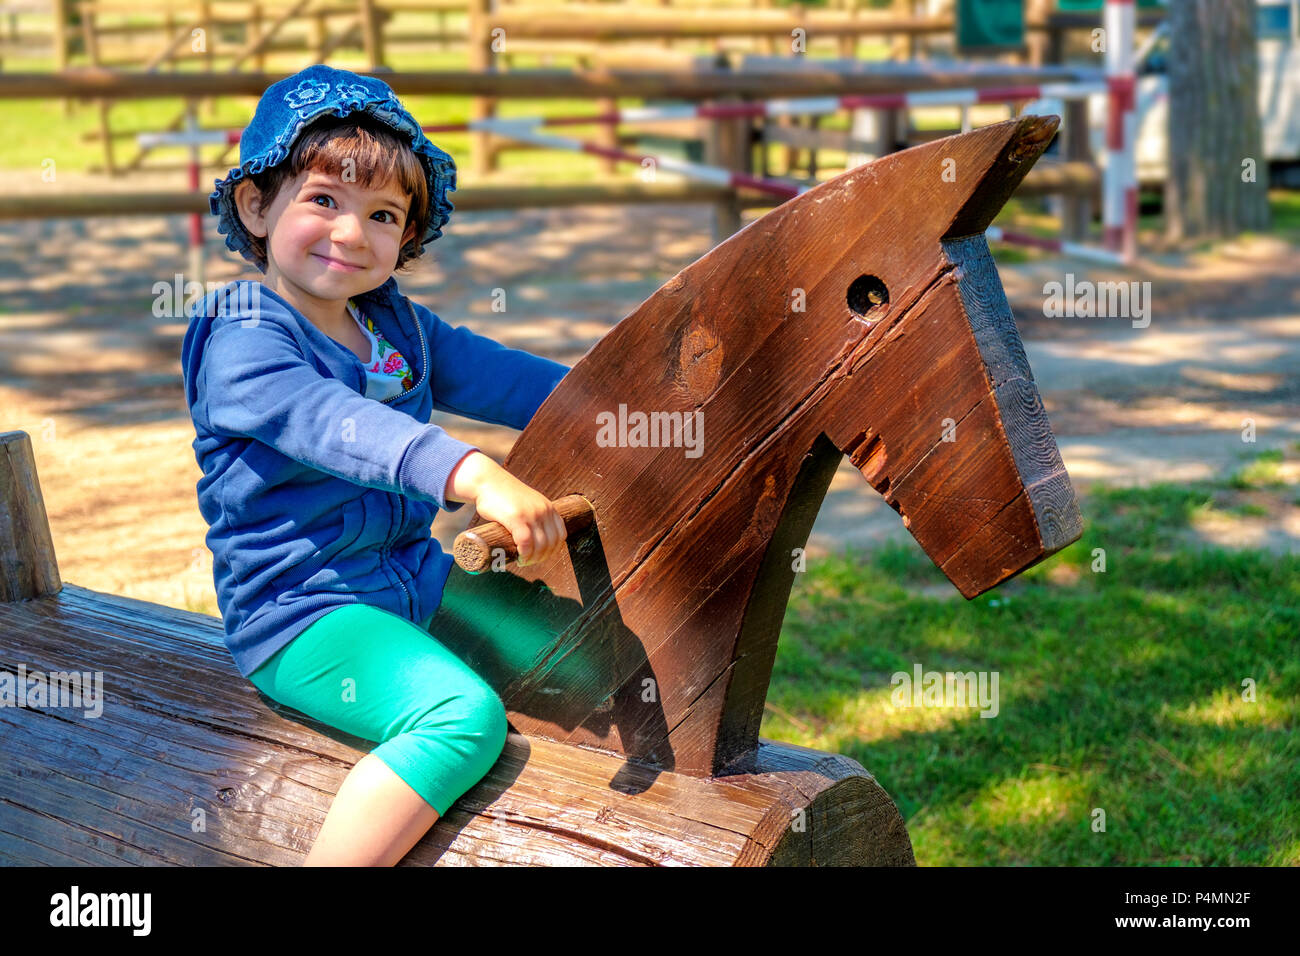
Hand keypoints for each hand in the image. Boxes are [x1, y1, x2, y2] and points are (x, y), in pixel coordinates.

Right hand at [447, 451, 566, 566]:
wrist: (487, 481)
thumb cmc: (504, 496)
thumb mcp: (528, 503)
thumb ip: (535, 516)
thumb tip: (536, 538)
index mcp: (549, 507)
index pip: (561, 535)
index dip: (553, 550)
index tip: (541, 556)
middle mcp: (544, 510)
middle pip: (551, 543)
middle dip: (541, 557)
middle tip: (529, 561)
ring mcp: (531, 513)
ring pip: (540, 545)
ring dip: (533, 558)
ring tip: (523, 561)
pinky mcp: (516, 517)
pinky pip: (526, 542)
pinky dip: (524, 554)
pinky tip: (519, 557)